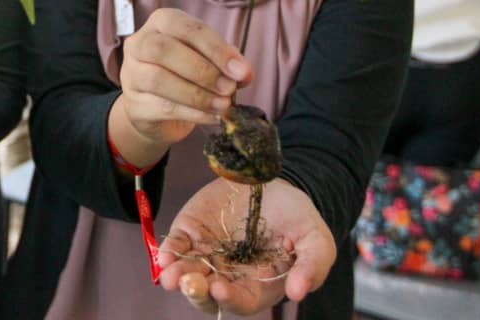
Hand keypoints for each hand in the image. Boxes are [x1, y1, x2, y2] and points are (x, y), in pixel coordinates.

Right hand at [114, 9, 251, 157]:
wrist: (157, 113)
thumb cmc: (185, 75)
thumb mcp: (206, 60)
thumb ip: (224, 62)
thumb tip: (243, 73)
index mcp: (160, 23)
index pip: (186, 28)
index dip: (215, 48)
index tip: (241, 70)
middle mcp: (139, 44)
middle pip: (162, 49)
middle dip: (202, 70)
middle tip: (230, 88)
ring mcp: (130, 74)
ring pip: (158, 79)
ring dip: (197, 95)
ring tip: (223, 105)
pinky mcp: (132, 105)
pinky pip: (161, 107)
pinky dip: (193, 114)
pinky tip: (212, 117)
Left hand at [158, 178, 335, 314]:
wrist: (272, 180)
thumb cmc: (297, 216)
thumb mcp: (315, 238)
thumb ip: (312, 265)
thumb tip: (299, 293)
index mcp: (259, 284)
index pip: (242, 301)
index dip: (230, 299)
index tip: (220, 289)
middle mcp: (229, 275)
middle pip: (208, 294)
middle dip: (197, 292)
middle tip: (190, 284)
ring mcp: (207, 255)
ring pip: (187, 275)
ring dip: (177, 278)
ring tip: (171, 276)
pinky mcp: (191, 233)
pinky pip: (176, 248)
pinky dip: (167, 254)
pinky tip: (164, 257)